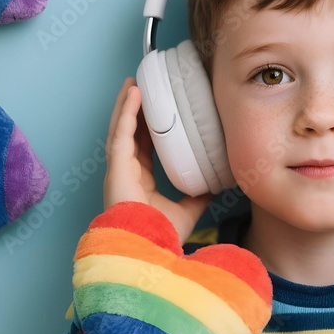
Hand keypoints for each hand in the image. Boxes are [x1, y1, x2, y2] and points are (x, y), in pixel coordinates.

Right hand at [103, 78, 212, 242]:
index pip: (143, 147)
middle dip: (135, 110)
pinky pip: (120, 133)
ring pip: (121, 128)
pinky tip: (132, 93)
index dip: (147, 128)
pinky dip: (125, 112)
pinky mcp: (116, 167)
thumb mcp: (188, 211)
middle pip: (130, 133)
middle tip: (142, 87)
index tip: (158, 110)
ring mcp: (119, 169)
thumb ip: (198, 196)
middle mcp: (126, 172)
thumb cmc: (161, 237)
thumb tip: (217, 183)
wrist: (150, 251)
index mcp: (139, 182)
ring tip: (134, 82)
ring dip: (127, 104)